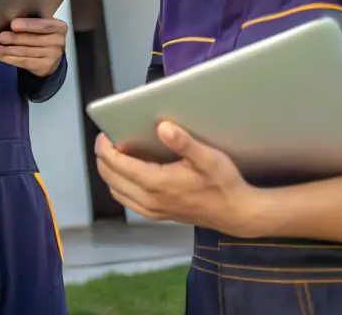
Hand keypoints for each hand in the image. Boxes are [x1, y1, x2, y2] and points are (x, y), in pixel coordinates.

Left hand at [0, 17, 66, 76]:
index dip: (28, 25)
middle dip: (14, 38)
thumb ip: (32, 23)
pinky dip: (9, 59)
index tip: (13, 24)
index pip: (43, 25)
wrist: (52, 57)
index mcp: (59, 27)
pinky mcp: (45, 67)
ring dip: (8, 50)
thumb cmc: (43, 35)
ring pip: (26, 52)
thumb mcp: (42, 27)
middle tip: (0, 37)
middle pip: (33, 39)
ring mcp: (53, 56)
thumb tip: (10, 22)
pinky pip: (24, 62)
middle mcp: (59, 42)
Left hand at [94, 121, 261, 234]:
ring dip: (110, 171)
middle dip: (104, 156)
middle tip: (110, 137)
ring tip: (117, 152)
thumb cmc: (223, 183)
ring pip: (115, 190)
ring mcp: (151, 210)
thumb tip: (162, 126)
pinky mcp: (156, 215)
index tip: (106, 130)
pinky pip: (126, 199)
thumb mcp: (208, 158)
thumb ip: (184, 142)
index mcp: (156, 183)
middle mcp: (148, 200)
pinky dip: (120, 185)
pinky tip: (130, 172)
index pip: (115, 164)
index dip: (105, 146)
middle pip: (109, 177)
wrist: (237, 214)